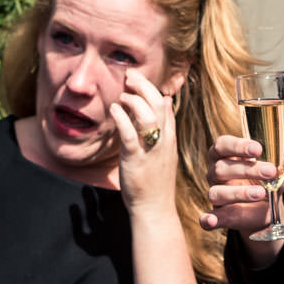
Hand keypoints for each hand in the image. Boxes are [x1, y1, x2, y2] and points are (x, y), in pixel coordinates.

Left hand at [113, 69, 177, 212]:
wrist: (155, 207)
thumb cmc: (156, 179)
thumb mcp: (164, 149)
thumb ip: (165, 125)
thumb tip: (166, 100)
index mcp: (169, 136)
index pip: (165, 104)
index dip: (150, 87)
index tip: (135, 78)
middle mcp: (164, 140)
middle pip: (158, 104)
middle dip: (143, 86)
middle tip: (128, 76)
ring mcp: (151, 149)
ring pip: (148, 116)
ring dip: (133, 101)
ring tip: (121, 97)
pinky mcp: (136, 159)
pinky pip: (130, 134)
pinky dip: (122, 118)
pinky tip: (113, 110)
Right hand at [198, 134, 283, 233]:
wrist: (267, 209)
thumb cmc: (266, 181)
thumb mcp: (277, 170)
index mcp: (226, 155)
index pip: (223, 144)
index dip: (237, 145)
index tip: (258, 149)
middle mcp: (216, 173)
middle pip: (221, 168)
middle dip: (246, 169)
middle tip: (270, 172)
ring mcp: (216, 194)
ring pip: (216, 192)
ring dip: (238, 193)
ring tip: (261, 193)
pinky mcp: (217, 215)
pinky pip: (206, 218)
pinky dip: (208, 219)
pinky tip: (212, 221)